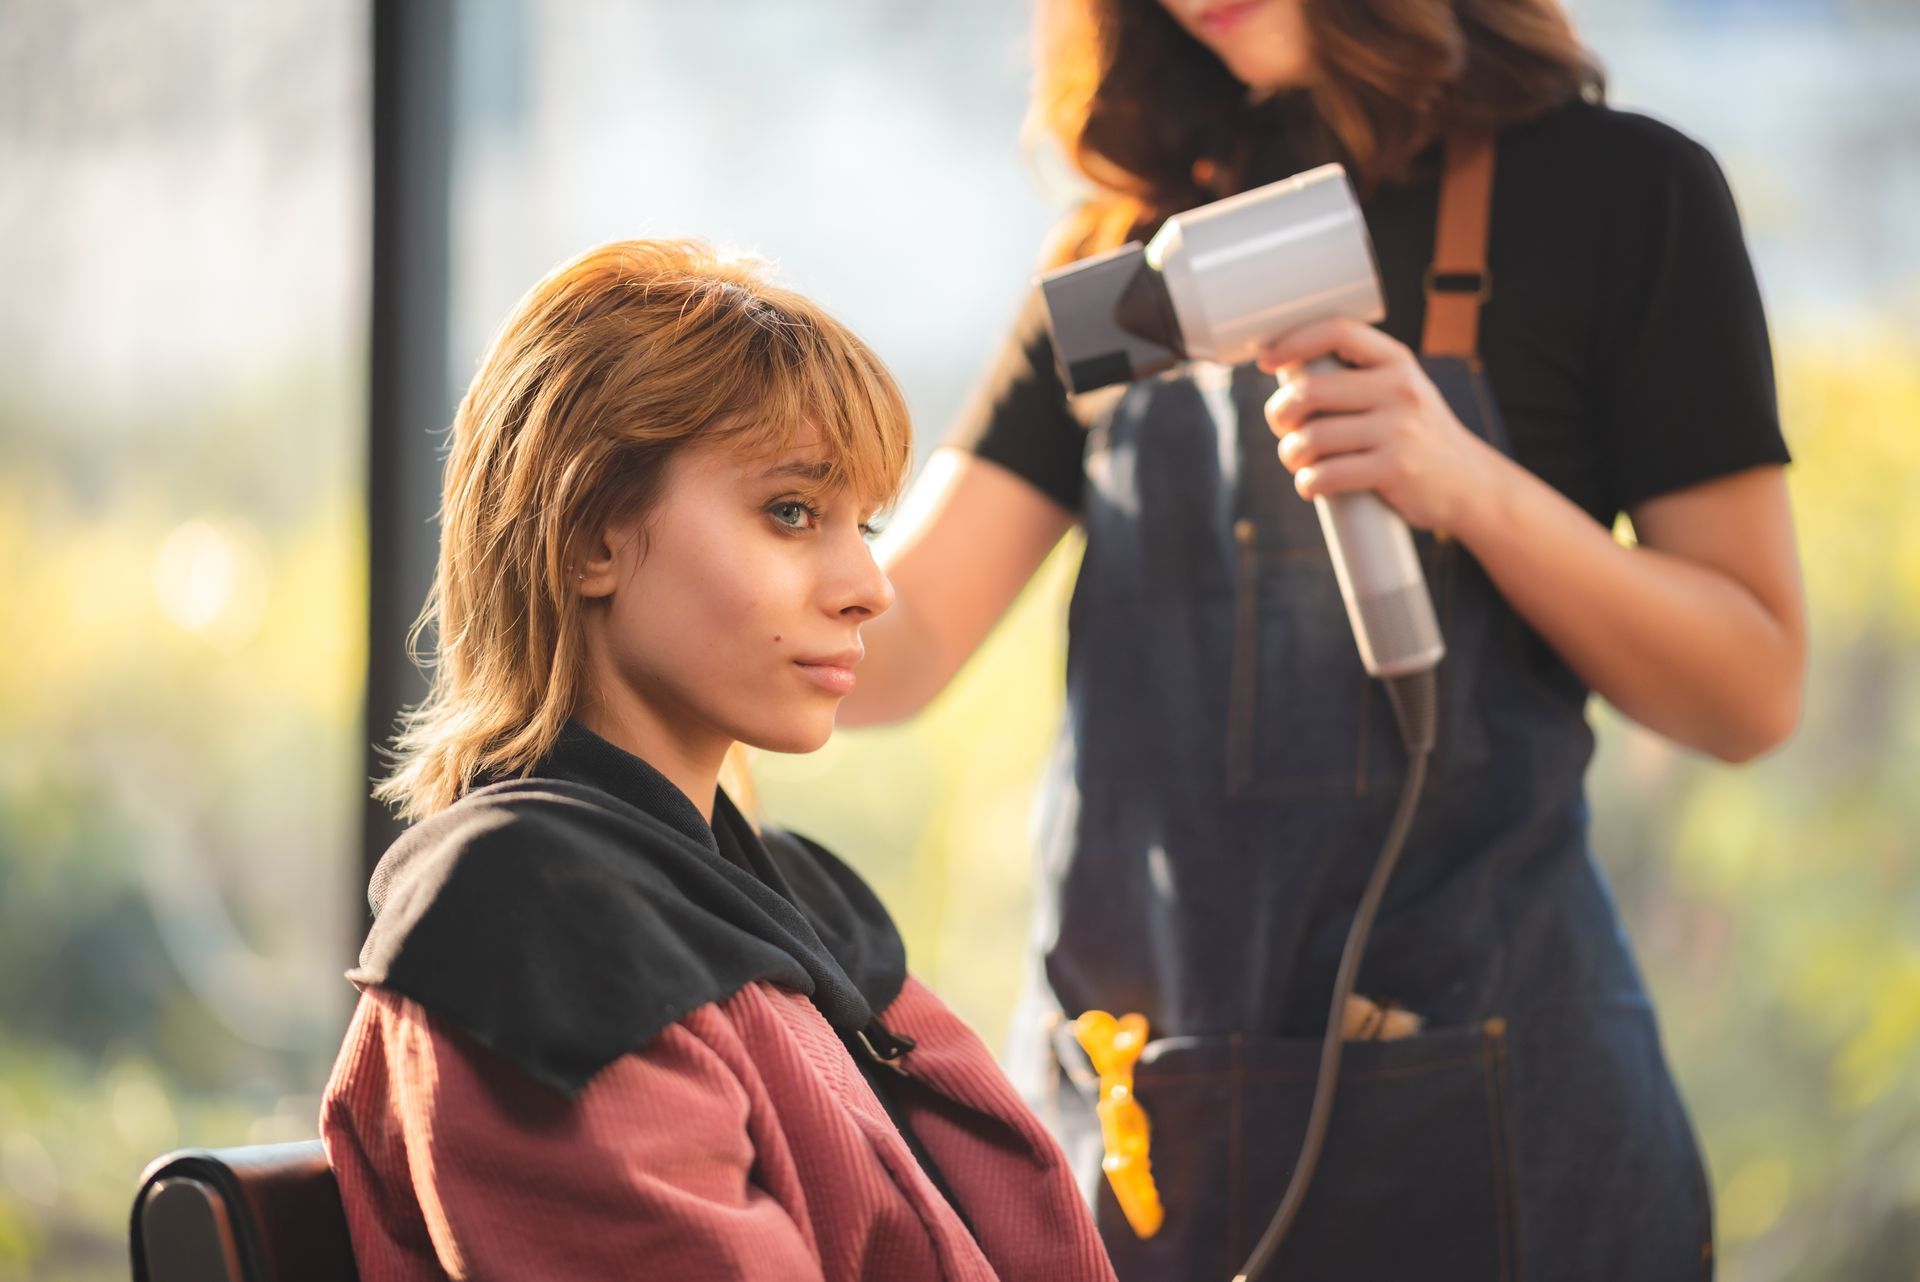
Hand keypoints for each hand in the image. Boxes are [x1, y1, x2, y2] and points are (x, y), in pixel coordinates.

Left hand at [1257, 316, 1503, 533]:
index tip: (1265, 360)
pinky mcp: (1395, 470)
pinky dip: (1308, 483)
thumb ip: (1356, 379)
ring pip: (1311, 438)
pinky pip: (1327, 476)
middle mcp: (1400, 389)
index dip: (1292, 341)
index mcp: (1396, 361)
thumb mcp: (1398, 392)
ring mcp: (1399, 430)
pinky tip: (1311, 485)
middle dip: (1280, 415)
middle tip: (1283, 428)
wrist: (1470, 483)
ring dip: (1290, 454)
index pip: (1337, 331)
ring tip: (1297, 460)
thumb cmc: (1416, 436)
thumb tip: (1284, 373)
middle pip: (1310, 392)